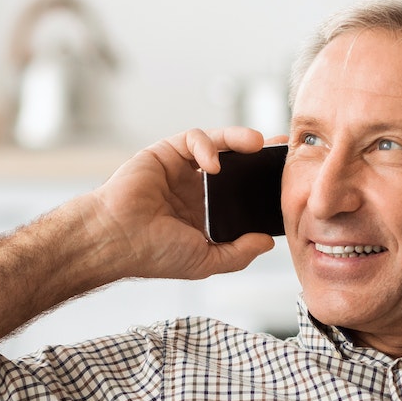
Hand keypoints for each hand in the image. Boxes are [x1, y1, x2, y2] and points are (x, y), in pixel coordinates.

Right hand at [78, 126, 285, 282]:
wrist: (116, 239)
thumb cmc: (153, 254)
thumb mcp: (205, 261)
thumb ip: (238, 254)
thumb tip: (267, 242)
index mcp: (205, 214)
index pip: (241, 193)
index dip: (262, 184)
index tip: (285, 178)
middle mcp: (195, 189)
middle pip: (235, 163)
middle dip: (260, 154)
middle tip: (283, 147)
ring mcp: (180, 170)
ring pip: (217, 145)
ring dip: (238, 139)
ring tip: (258, 143)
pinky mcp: (165, 153)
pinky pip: (193, 139)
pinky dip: (207, 145)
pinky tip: (214, 164)